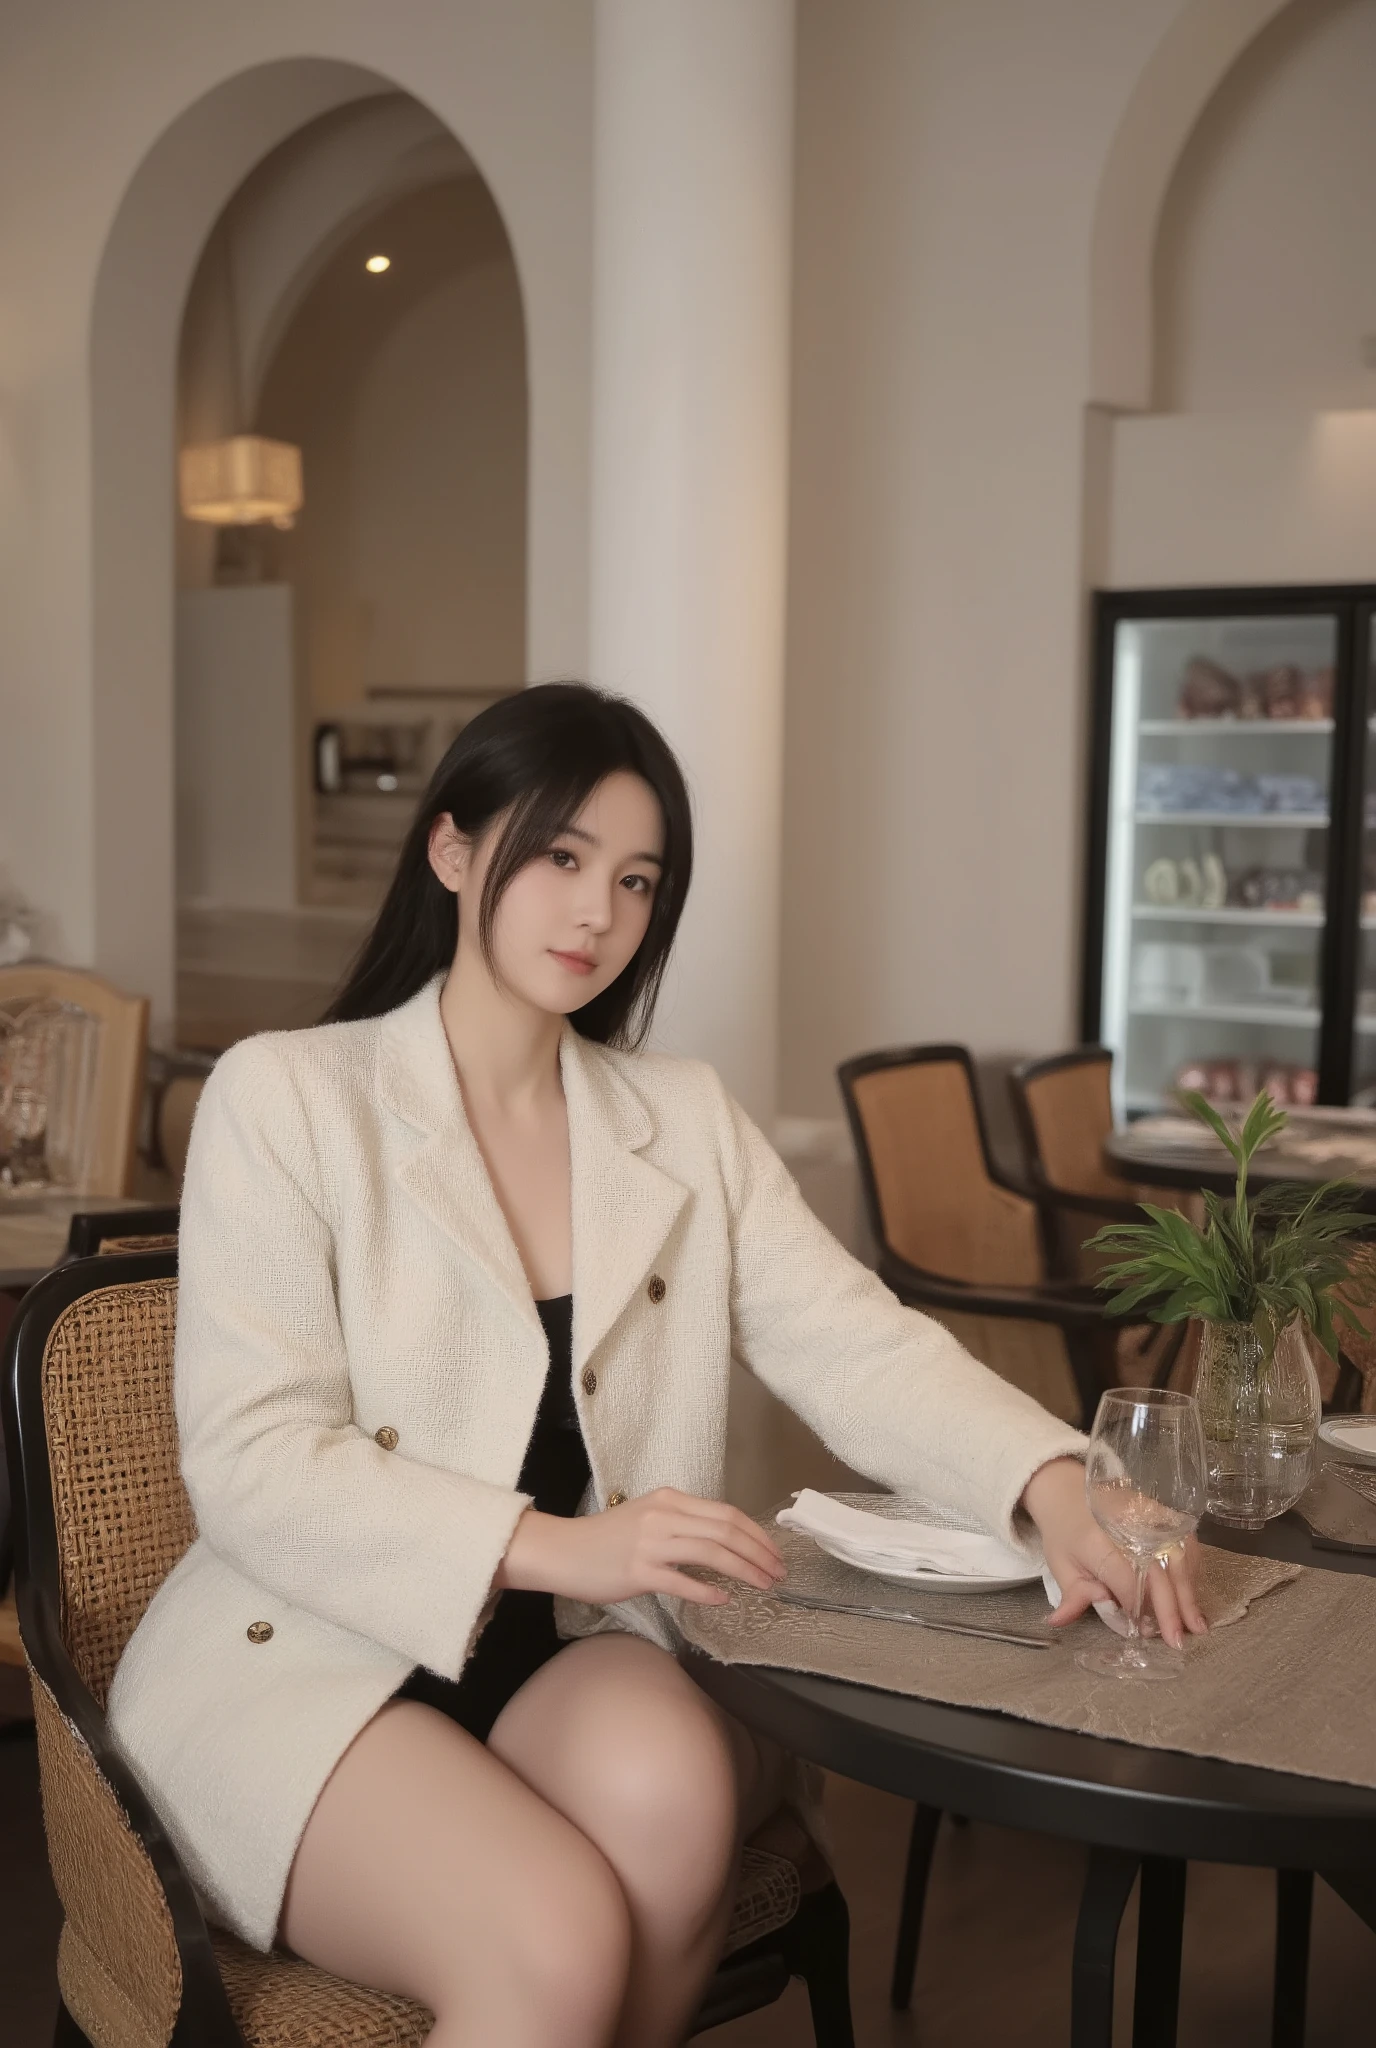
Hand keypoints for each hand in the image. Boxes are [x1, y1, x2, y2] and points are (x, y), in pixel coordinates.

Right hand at [495, 1488, 786, 1606]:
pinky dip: (707, 1590)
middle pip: (726, 1530)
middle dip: (759, 1552)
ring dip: (744, 1570)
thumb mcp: (648, 1518)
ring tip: (763, 1585)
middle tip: (779, 1573)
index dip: (756, 1534)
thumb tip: (722, 1544)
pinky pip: (682, 1580)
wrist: (562, 1551)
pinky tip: (724, 1600)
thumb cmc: (605, 1539)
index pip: (726, 1513)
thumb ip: (682, 1525)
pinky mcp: (639, 1571)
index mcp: (669, 1499)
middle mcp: (664, 1515)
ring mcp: (651, 1542)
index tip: (775, 1553)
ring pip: (712, 1552)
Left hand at [1020, 1456, 1206, 1649]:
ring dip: (1188, 1594)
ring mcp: (1150, 1519)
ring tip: (1197, 1624)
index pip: (1127, 1582)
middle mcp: (1131, 1530)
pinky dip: (1190, 1570)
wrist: (1067, 1487)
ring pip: (1178, 1560)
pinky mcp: (1162, 1514)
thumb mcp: (1060, 1564)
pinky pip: (1184, 1544)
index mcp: (1100, 1544)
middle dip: (1172, 1610)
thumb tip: (1060, 1622)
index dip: (1138, 1609)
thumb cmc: (1064, 1531)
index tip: (1144, 1632)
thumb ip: (1072, 1595)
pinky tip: (1192, 1593)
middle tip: (1179, 1641)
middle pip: (1159, 1574)